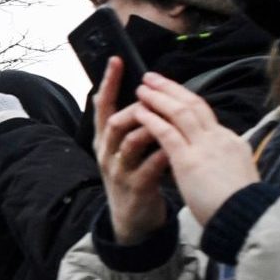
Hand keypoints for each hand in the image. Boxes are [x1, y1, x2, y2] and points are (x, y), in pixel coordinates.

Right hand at [94, 58, 174, 244]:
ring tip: (167, 119)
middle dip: (134, 105)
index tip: (116, 60)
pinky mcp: (135, 187)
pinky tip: (176, 147)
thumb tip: (148, 92)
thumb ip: (134, 123)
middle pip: (114, 121)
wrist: (132, 219)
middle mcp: (107, 153)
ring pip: (131, 141)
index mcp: (105, 140)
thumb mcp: (127, 148)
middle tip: (151, 95)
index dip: (109, 83)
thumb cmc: (135, 176)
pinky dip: (163, 154)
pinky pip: (149, 166)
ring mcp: (119, 171)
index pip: (103, 105)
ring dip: (150, 127)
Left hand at [133, 72, 257, 227]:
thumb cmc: (241, 206)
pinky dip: (152, 119)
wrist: (248, 218)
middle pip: (195, 105)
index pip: (206, 116)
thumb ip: (224, 164)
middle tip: (153, 78)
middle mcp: (219, 139)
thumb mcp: (237, 176)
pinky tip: (139, 111)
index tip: (172, 93)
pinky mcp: (189, 161)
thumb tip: (216, 163)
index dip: (186, 101)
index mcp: (231, 143)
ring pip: (180, 112)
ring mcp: (205, 147)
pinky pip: (167, 132)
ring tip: (142, 87)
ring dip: (159, 97)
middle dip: (172, 89)